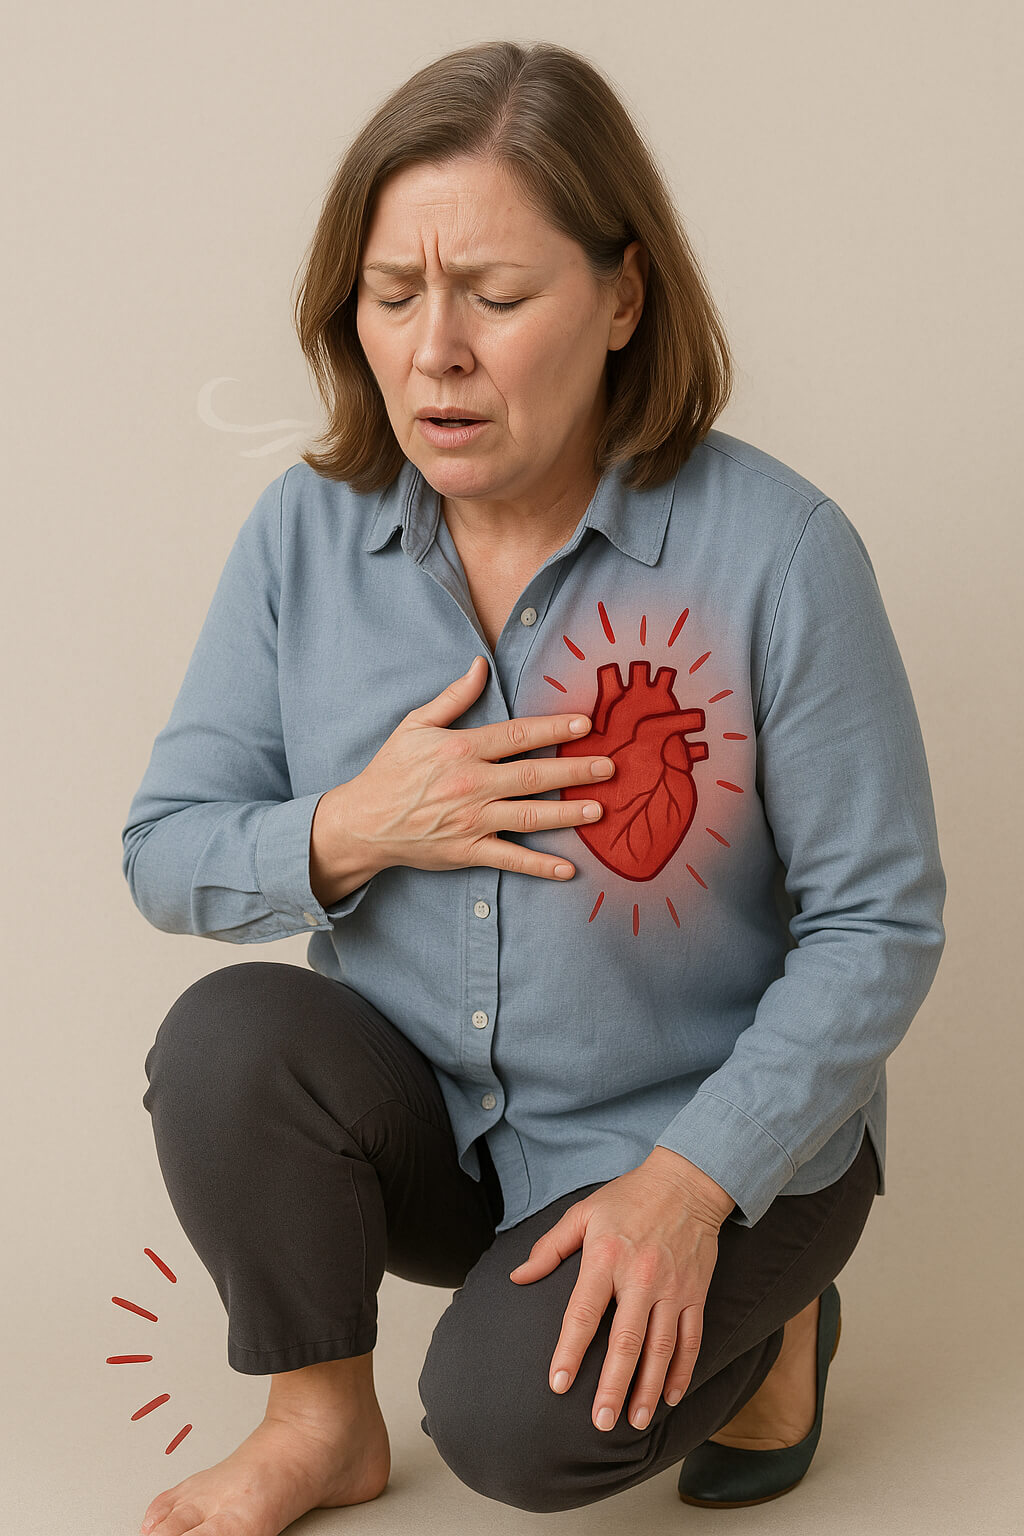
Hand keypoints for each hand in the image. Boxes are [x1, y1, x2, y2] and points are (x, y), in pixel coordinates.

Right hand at [338, 654, 616, 881]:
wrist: (362, 822)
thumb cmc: (391, 770)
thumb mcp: (415, 725)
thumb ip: (454, 697)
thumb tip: (481, 665)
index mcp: (461, 750)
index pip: (517, 736)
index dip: (554, 730)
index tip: (586, 725)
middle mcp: (471, 785)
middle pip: (533, 776)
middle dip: (575, 772)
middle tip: (609, 767)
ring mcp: (471, 821)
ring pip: (529, 817)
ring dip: (567, 815)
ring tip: (599, 810)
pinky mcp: (467, 851)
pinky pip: (510, 859)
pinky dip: (539, 865)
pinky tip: (568, 867)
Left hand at [509, 1152, 733, 1432]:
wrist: (687, 1182)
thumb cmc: (628, 1197)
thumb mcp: (583, 1213)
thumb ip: (550, 1248)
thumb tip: (518, 1278)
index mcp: (606, 1257)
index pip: (583, 1313)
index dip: (569, 1351)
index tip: (558, 1385)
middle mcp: (640, 1277)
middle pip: (625, 1341)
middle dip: (612, 1385)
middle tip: (601, 1422)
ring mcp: (671, 1288)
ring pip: (660, 1348)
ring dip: (647, 1388)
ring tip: (634, 1422)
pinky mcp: (695, 1293)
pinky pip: (690, 1339)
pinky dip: (682, 1371)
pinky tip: (670, 1397)